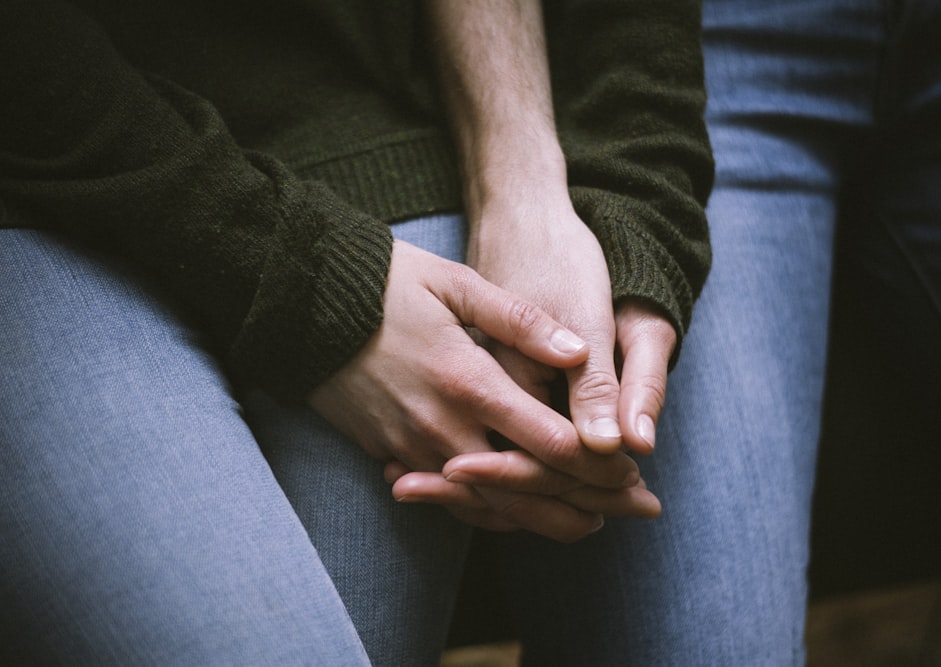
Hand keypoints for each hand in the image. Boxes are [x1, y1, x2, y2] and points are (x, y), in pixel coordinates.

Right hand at [308, 240, 641, 540]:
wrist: (303, 304)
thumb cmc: (386, 284)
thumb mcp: (456, 284)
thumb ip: (520, 321)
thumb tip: (579, 351)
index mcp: (469, 383)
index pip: (550, 445)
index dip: (601, 466)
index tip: (636, 473)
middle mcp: (443, 429)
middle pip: (529, 492)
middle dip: (589, 506)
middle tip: (637, 511)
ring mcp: (413, 448)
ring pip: (489, 508)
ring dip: (544, 519)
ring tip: (591, 523)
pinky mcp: (390, 453)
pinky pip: (449, 502)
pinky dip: (492, 513)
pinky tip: (521, 513)